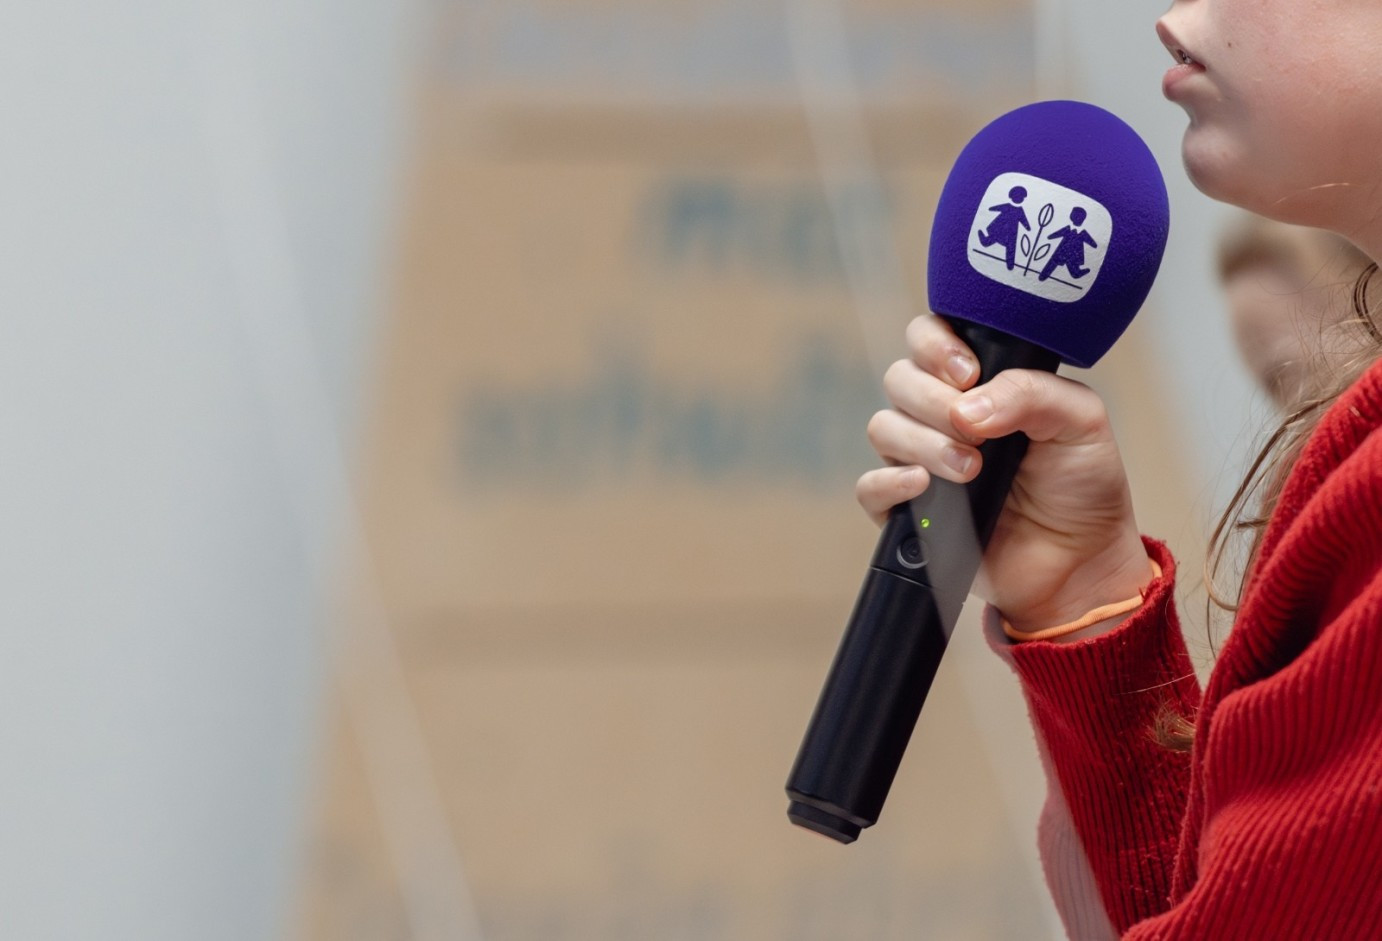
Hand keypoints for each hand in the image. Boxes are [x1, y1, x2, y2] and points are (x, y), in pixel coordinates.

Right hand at [856, 314, 1152, 634]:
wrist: (1081, 562)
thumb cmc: (1082, 486)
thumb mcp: (1080, 421)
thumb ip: (1031, 392)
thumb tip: (967, 407)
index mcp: (979, 382)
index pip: (928, 337)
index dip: (935, 345)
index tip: (968, 373)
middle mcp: (942, 414)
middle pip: (900, 379)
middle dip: (934, 401)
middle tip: (978, 433)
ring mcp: (921, 460)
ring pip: (883, 428)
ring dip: (923, 444)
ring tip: (971, 470)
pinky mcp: (907, 509)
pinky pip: (870, 487)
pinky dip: (891, 482)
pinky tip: (924, 486)